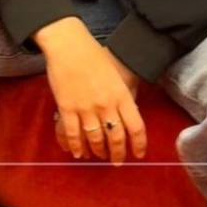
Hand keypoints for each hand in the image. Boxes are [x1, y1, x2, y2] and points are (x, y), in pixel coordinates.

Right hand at [32, 17, 145, 164]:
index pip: (136, 127)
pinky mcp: (67, 108)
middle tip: (116, 161)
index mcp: (121, 95)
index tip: (138, 154)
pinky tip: (78, 152)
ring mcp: (86, 108)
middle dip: (117, 153)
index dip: (139, 144)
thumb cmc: (95, 56)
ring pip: (95, 139)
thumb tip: (127, 116)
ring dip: (97, 151)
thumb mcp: (117, 76)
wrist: (70, 45)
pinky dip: (76, 146)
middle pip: (116, 138)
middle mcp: (106, 105)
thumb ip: (123, 97)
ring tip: (98, 156)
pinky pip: (73, 134)